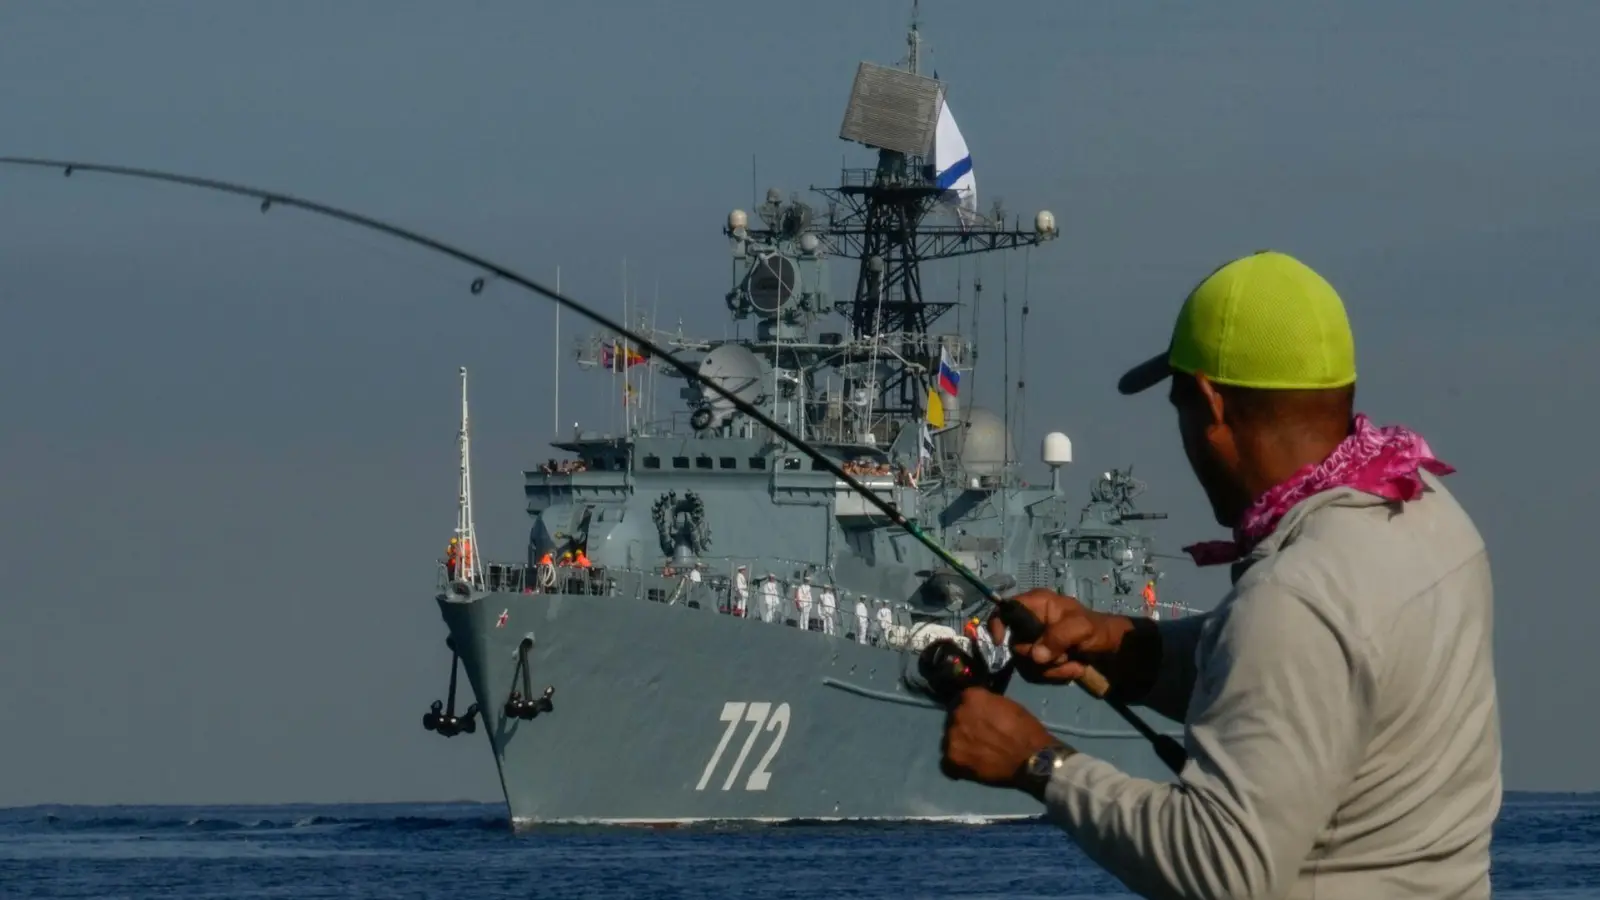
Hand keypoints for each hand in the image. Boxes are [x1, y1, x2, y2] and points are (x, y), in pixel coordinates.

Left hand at [940, 687, 1058, 789]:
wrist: (1031, 758)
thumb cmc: (1025, 729)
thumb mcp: (1008, 705)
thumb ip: (988, 704)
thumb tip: (980, 708)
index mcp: (972, 697)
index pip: (962, 699)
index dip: (970, 709)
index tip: (977, 716)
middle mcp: (958, 713)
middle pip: (955, 717)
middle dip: (964, 724)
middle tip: (977, 735)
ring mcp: (953, 736)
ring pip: (950, 737)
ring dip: (960, 742)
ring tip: (974, 751)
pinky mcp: (953, 757)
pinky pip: (948, 758)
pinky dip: (957, 761)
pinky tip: (969, 763)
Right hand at [989, 589, 1132, 684]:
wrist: (1111, 647)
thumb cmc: (1096, 628)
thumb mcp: (1080, 627)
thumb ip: (1057, 637)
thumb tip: (1035, 656)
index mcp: (1036, 604)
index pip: (1004, 609)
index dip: (997, 625)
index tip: (1001, 643)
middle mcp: (1031, 623)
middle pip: (1015, 645)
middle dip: (1039, 657)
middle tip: (1063, 656)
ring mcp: (1035, 642)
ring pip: (1026, 663)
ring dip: (1052, 668)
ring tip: (1074, 663)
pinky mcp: (1042, 658)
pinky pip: (1036, 673)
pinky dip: (1056, 674)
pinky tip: (1074, 669)